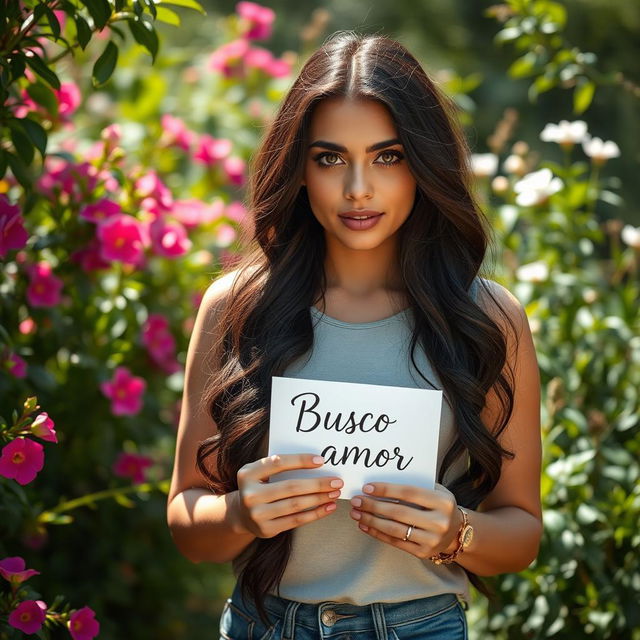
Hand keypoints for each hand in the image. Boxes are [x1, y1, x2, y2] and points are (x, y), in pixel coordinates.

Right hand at [232, 454, 341, 537]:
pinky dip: (315, 513)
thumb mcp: (260, 471)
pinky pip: (296, 520)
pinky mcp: (266, 529)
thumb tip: (317, 463)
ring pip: (296, 505)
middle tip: (337, 481)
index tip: (321, 461)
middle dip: (318, 484)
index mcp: (248, 474)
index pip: (279, 463)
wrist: (240, 513)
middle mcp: (250, 494)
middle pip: (291, 487)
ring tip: (335, 493)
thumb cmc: (258, 485)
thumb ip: (279, 466)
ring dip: (319, 498)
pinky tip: (327, 507)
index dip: (301, 461)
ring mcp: (257, 514)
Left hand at [348, 482, 462, 558]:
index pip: (409, 493)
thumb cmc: (439, 506)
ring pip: (394, 529)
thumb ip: (415, 486)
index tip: (367, 488)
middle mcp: (439, 522)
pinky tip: (365, 525)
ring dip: (371, 520)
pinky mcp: (423, 553)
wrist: (457, 532)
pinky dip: (377, 533)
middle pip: (398, 512)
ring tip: (356, 513)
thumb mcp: (436, 491)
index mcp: (443, 502)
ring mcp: (432, 540)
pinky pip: (395, 542)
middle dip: (373, 506)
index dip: (386, 490)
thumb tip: (381, 482)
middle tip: (356, 500)